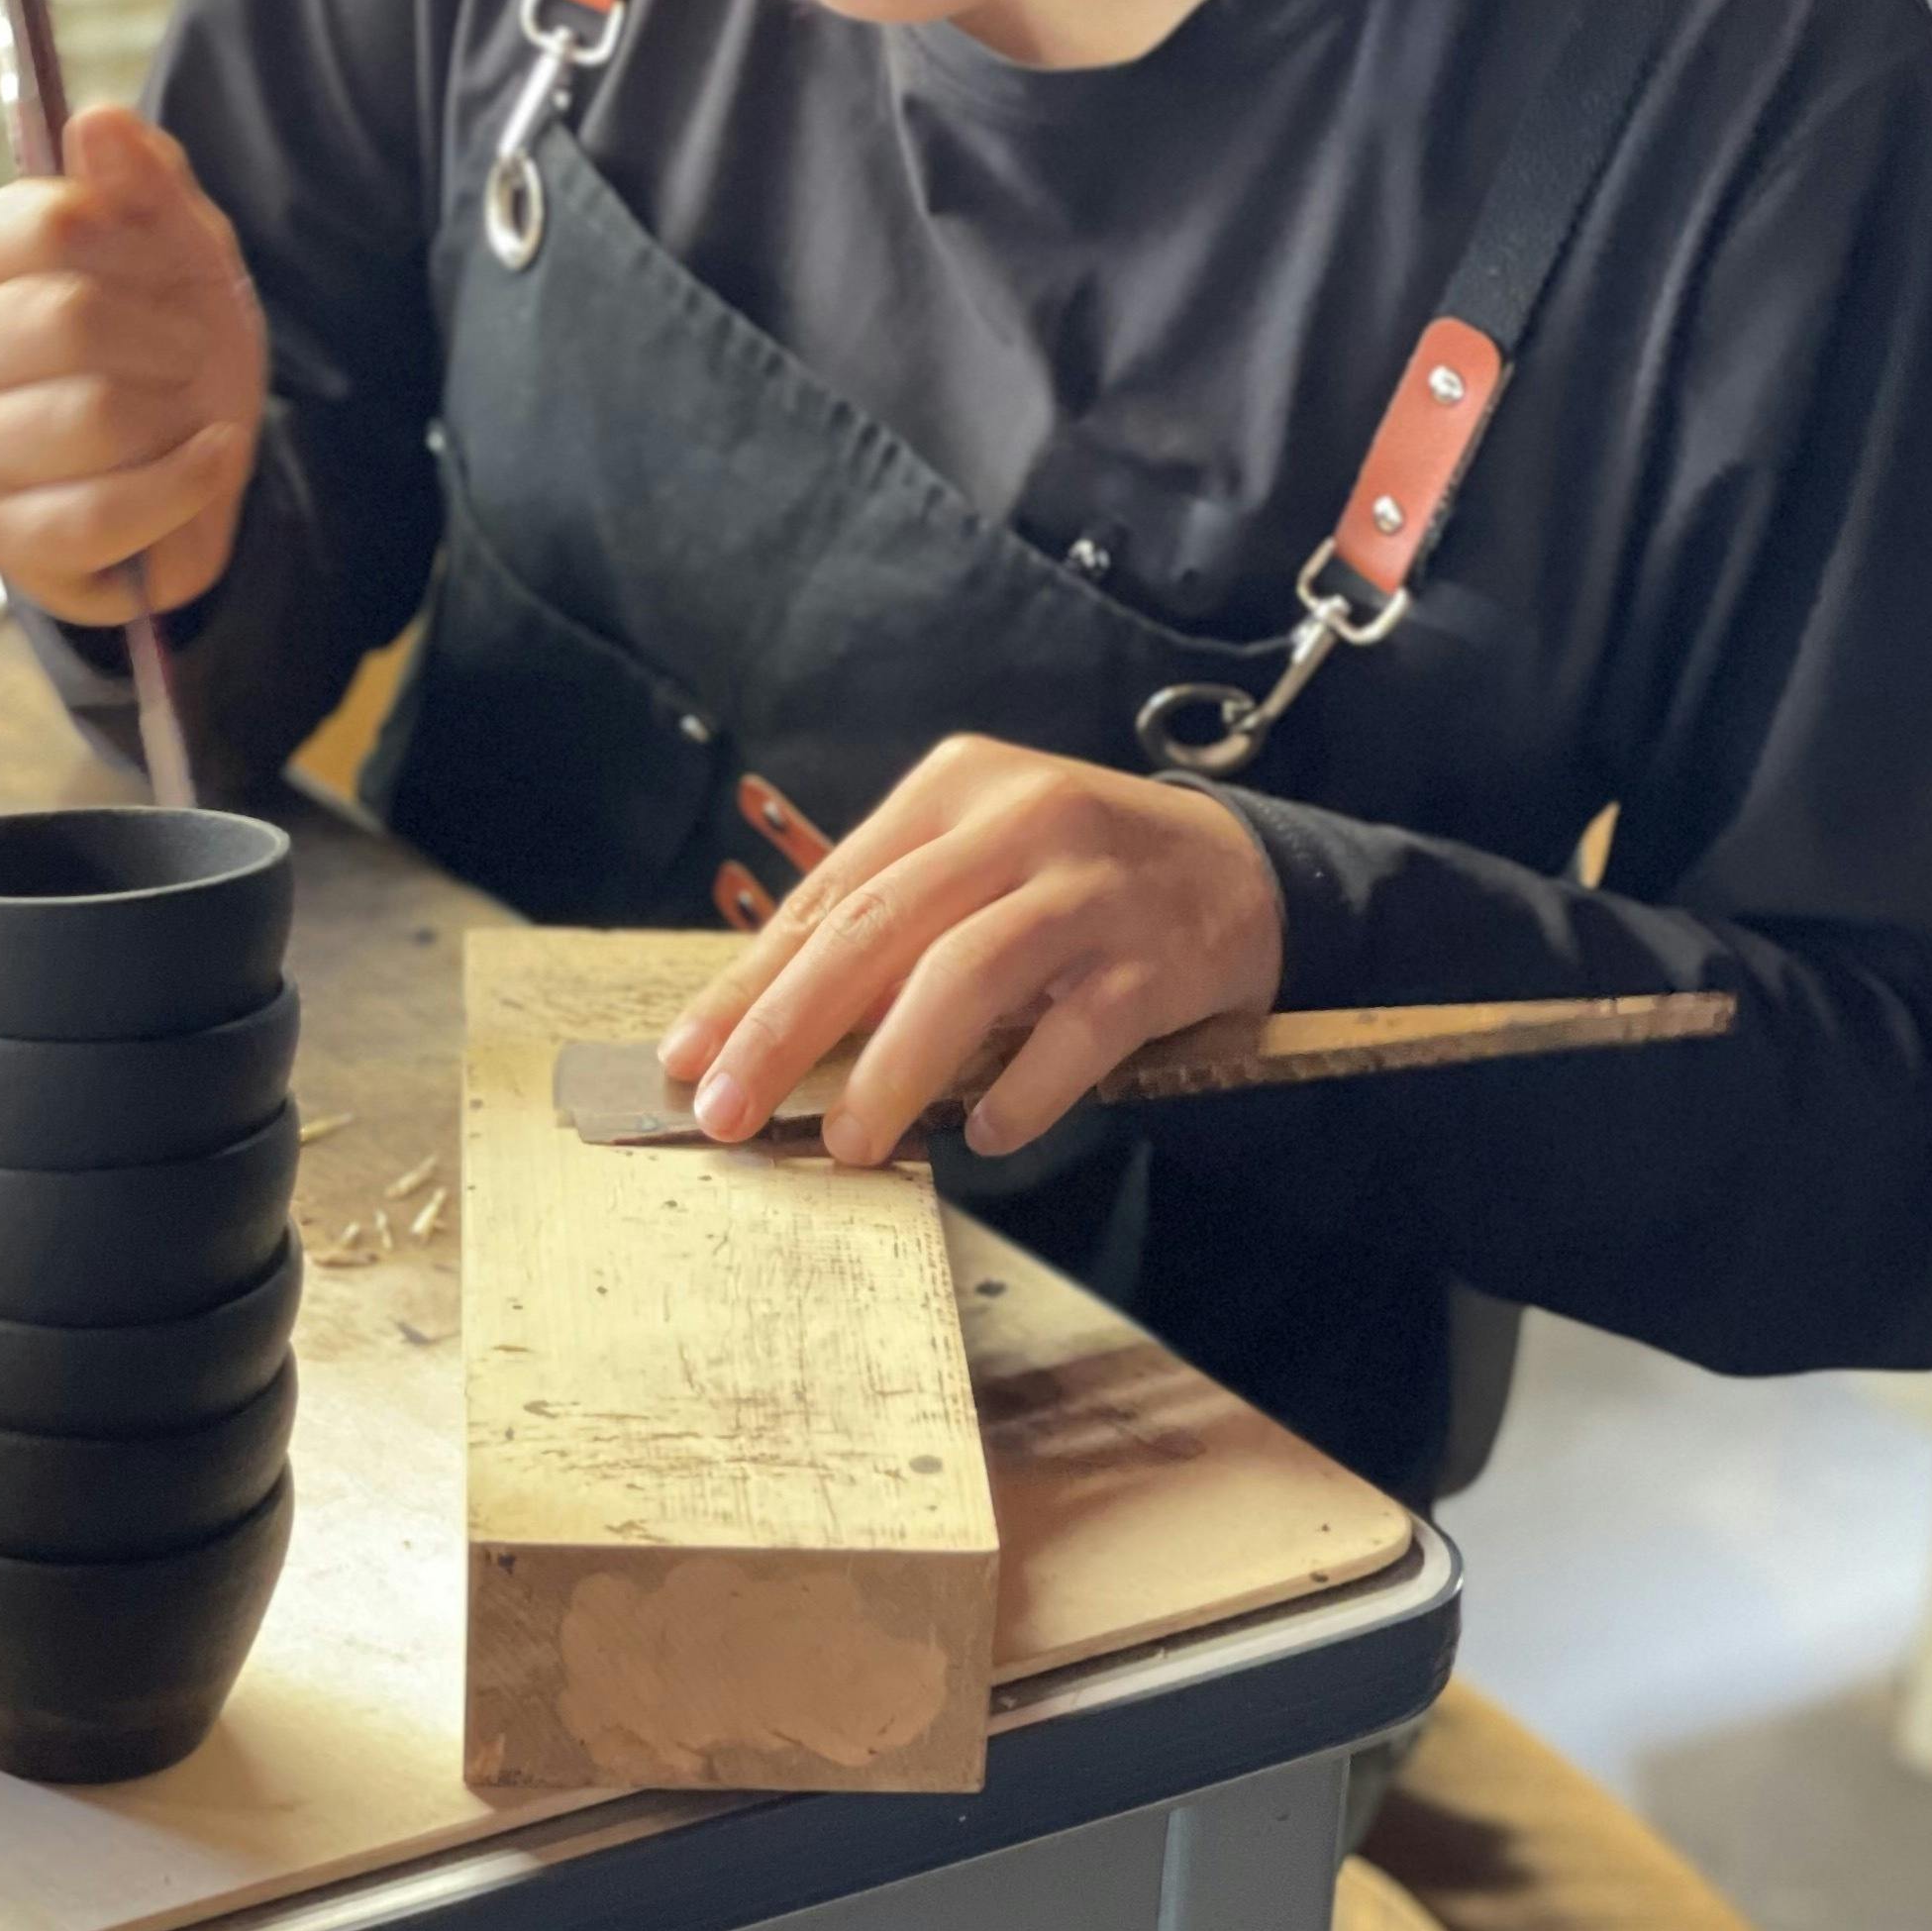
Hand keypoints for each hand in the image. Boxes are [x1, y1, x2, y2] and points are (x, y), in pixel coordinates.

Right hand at [0, 104, 266, 623]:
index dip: (147, 245)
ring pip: (95, 415)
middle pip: (72, 318)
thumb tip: (98, 120)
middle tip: (185, 349)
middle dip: (166, 334)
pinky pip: (107, 511)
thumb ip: (141, 178)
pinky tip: (208, 458)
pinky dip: (185, 483)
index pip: (55, 222)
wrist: (181, 457)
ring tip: (181, 411)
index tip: (172, 269)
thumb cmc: (157, 335)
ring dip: (177, 412)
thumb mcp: (171, 244)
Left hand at [656, 736, 1283, 1165]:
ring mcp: (1091, 884)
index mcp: (953, 786)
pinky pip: (1075, 1032)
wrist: (1243, 869)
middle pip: (877, 927)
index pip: (829, 892)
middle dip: (787, 1027)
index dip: (750, 982)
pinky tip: (982, 1133)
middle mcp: (1019, 818)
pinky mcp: (1158, 954)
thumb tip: (772, 1030)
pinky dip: (1021, 1091)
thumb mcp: (979, 863)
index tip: (688, 1056)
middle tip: (728, 1111)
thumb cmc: (1075, 877)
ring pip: (966, 974)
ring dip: (894, 1069)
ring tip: (849, 1144)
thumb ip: (892, 929)